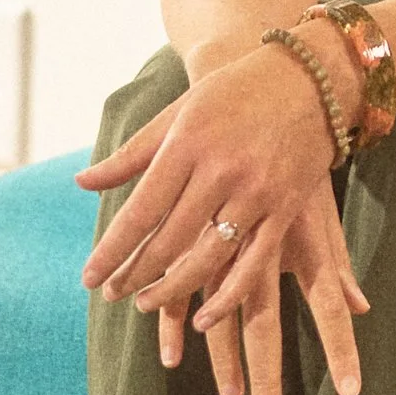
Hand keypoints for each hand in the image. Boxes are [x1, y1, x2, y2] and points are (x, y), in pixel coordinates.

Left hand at [77, 44, 368, 394]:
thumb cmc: (236, 91)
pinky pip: (253, 263)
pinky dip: (227, 297)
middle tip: (112, 294)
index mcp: (188, 143)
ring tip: (146, 304)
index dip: (112, 250)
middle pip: (170, 240)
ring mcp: (257, 191)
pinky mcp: (285, 208)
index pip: (141, 210)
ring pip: (208, 258)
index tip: (89, 279)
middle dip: (135, 274)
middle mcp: (221, 170)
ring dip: (172, 291)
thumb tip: (83, 182)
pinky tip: (203, 317)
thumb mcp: (180, 111)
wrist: (312, 77)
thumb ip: (133, 152)